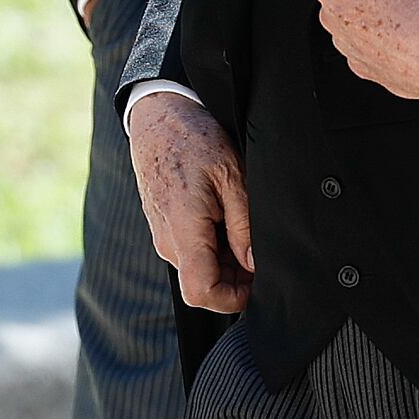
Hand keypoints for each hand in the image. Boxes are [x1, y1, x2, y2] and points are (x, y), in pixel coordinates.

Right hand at [125, 87, 255, 310]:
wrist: (158, 119)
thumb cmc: (195, 140)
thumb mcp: (233, 177)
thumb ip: (243, 227)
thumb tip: (253, 265)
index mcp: (183, 230)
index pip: (201, 292)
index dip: (233, 299)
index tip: (258, 284)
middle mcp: (167, 241)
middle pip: (205, 284)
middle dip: (237, 277)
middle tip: (260, 248)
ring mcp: (163, 236)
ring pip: (201, 268)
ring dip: (228, 259)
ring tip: (242, 222)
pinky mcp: (165, 229)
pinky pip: (192, 251)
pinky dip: (215, 245)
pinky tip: (227, 216)